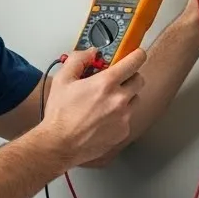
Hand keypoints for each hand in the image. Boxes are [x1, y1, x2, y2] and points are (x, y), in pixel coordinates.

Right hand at [40, 48, 147, 167]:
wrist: (59, 144)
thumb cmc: (60, 115)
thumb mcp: (63, 80)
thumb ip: (78, 60)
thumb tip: (90, 53)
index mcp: (106, 83)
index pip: (135, 61)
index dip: (136, 55)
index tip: (135, 54)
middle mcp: (119, 99)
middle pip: (139, 80)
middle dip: (129, 77)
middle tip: (115, 80)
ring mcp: (123, 117)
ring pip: (135, 100)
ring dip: (125, 97)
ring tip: (105, 102)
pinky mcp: (123, 132)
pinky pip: (128, 118)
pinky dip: (119, 115)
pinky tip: (102, 118)